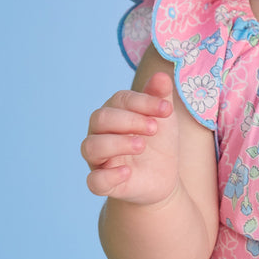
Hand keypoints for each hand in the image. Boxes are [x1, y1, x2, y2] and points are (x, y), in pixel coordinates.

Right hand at [81, 71, 180, 204]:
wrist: (163, 178)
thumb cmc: (158, 143)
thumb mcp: (163, 119)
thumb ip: (160, 97)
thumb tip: (162, 75)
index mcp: (113, 113)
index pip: (120, 100)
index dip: (143, 102)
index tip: (167, 109)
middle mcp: (99, 134)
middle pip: (100, 119)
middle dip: (129, 120)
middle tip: (155, 128)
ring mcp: (98, 159)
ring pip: (91, 146)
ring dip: (117, 143)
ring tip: (141, 145)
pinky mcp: (103, 183)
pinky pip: (94, 181)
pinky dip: (107, 176)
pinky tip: (127, 172)